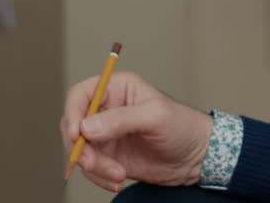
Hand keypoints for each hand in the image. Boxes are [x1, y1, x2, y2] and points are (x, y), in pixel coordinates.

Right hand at [60, 71, 214, 192]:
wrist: (196, 157)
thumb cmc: (183, 126)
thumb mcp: (155, 117)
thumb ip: (122, 119)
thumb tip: (87, 127)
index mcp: (118, 89)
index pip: (81, 95)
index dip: (73, 113)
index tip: (76, 134)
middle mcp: (107, 110)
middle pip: (73, 125)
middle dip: (81, 148)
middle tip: (94, 163)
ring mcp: (106, 135)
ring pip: (80, 150)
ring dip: (93, 167)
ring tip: (117, 174)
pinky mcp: (109, 156)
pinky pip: (91, 168)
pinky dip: (99, 178)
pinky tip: (118, 180)